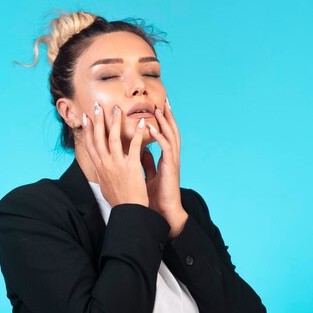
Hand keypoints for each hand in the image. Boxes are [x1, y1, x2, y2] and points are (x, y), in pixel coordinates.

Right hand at [82, 101, 148, 207]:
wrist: (129, 212)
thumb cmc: (119, 201)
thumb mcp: (105, 186)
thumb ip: (102, 174)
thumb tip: (99, 169)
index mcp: (99, 168)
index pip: (90, 145)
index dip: (88, 130)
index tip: (87, 118)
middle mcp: (105, 164)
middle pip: (98, 138)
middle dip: (97, 121)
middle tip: (98, 106)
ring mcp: (117, 165)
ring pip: (113, 139)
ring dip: (115, 122)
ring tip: (117, 109)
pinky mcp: (131, 167)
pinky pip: (134, 146)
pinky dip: (138, 134)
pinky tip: (142, 123)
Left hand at [142, 97, 187, 237]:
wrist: (162, 212)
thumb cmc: (155, 196)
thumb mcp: (148, 175)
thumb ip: (146, 162)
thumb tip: (140, 150)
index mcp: (165, 158)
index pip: (164, 135)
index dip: (162, 121)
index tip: (158, 107)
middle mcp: (170, 157)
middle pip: (171, 131)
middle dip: (168, 116)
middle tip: (164, 100)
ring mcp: (172, 162)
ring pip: (171, 136)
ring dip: (165, 121)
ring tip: (159, 108)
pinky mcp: (170, 168)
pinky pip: (166, 148)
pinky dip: (159, 137)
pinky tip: (151, 128)